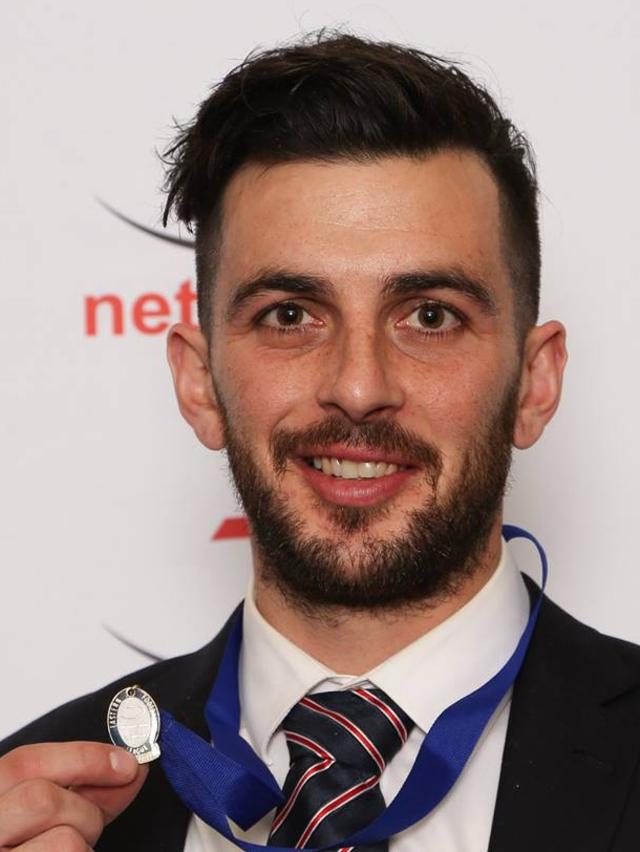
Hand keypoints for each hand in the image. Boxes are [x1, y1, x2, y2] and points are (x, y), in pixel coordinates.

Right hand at [0, 742, 147, 849]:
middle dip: (84, 812)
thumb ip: (85, 792)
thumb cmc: (31, 850)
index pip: (26, 762)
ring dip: (84, 849)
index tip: (127, 764)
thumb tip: (130, 768)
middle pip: (42, 799)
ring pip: (64, 842)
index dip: (84, 757)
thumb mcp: (49, 818)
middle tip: (90, 829)